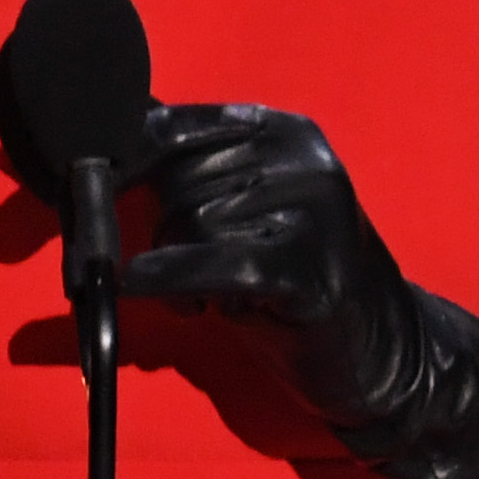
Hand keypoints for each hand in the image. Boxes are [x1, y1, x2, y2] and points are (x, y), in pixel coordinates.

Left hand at [120, 101, 433, 428]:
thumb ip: (188, 174)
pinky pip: (215, 264)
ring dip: (177, 273)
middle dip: (160, 232)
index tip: (96, 200)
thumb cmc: (295, 278)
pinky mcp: (311, 271)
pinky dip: (175, 280)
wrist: (383, 349)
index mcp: (282, 133)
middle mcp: (302, 160)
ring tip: (208, 297)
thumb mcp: (246, 209)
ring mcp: (314, 212)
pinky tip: (181, 303)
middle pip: (176, 182)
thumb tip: (98, 148)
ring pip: (190, 223)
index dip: (125, 168)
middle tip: (180, 275)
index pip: (171, 128)